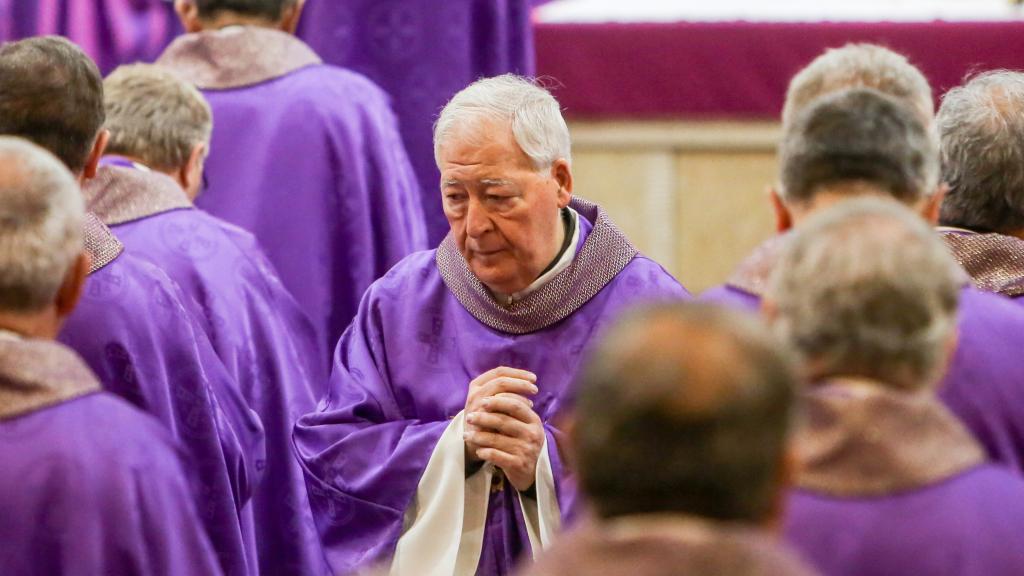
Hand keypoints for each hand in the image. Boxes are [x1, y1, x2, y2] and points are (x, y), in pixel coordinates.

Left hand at [463, 368, 543, 490]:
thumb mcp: (523, 425)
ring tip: (466, 436)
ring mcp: (526, 450)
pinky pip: (497, 456)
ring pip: (497, 439)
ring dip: (478, 437)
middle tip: (469, 417)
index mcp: (533, 420)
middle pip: (504, 420)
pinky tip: (478, 451)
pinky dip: (485, 452)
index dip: (498, 401)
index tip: (482, 400)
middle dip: (484, 417)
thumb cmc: (523, 442)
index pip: (516, 404)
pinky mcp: (519, 464)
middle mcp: (532, 434)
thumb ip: (512, 409)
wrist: (533, 472)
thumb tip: (492, 392)